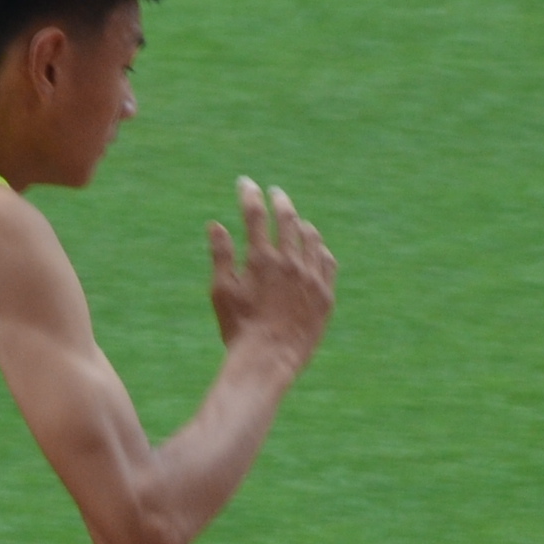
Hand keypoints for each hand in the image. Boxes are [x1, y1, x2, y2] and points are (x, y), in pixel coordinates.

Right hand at [206, 177, 335, 373]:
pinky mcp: (325, 296)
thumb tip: (215, 224)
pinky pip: (328, 263)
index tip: (245, 183)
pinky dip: (321, 250)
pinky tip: (317, 249)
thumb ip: (220, 255)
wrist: (269, 360)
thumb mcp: (221, 291)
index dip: (249, 195)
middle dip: (279, 201)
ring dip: (302, 225)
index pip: (255, 214)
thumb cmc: (239, 328)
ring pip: (311, 239)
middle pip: (287, 219)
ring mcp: (312, 278)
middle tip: (275, 193)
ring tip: (297, 221)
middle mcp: (290, 262)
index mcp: (261, 258)